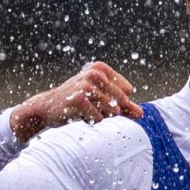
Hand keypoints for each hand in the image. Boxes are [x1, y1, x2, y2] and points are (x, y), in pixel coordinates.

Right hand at [8, 61, 141, 142]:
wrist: (47, 108)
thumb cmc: (76, 102)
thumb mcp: (101, 100)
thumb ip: (123, 106)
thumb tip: (142, 114)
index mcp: (101, 68)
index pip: (127, 92)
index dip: (115, 100)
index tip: (96, 98)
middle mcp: (94, 73)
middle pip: (120, 102)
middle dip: (108, 110)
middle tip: (89, 106)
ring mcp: (86, 85)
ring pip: (111, 111)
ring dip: (98, 115)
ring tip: (83, 109)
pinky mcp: (79, 99)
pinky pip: (98, 118)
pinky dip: (89, 120)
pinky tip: (76, 114)